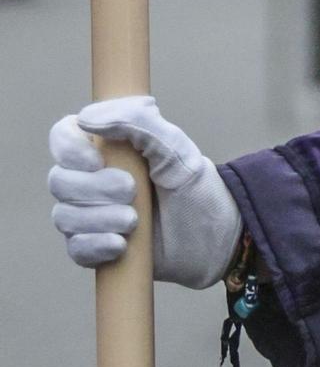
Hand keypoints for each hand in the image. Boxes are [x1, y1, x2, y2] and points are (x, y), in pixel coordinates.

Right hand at [49, 96, 242, 288]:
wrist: (213, 237)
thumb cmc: (195, 186)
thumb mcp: (175, 147)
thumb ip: (139, 122)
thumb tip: (88, 118)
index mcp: (107, 146)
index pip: (63, 136)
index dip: (70, 149)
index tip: (97, 160)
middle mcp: (91, 178)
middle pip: (59, 180)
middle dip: (95, 189)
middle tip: (133, 190)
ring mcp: (90, 214)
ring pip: (64, 217)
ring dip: (99, 219)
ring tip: (134, 221)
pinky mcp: (95, 247)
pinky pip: (75, 248)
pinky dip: (96, 246)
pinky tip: (122, 245)